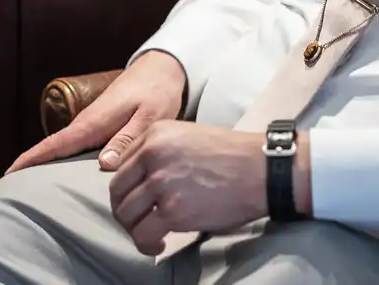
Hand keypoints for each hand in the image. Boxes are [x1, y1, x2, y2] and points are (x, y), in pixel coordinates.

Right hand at [6, 50, 188, 174]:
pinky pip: (74, 146)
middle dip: (30, 166)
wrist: (161, 69)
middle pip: (52, 149)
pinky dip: (61, 158)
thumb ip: (128, 139)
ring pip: (62, 148)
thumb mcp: (150, 117)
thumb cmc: (157, 93)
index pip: (56, 144)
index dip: (32, 159)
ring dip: (44, 163)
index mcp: (93, 123)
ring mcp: (91, 124)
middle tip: (10, 191)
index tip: (9, 173)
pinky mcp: (99, 126)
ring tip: (26, 187)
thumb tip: (103, 164)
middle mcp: (86, 124)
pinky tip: (59, 173)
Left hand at [108, 121, 290, 254]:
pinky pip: (143, 233)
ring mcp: (162, 182)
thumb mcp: (188, 136)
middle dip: (124, 211)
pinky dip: (146, 244)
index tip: (136, 200)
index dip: (126, 188)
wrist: (261, 169)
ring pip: (126, 214)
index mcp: (155, 133)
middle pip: (117, 190)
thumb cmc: (231, 155)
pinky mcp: (173, 210)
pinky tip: (157, 244)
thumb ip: (160, 150)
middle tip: (138, 222)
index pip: (120, 165)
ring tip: (149, 236)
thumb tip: (140, 179)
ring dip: (134, 229)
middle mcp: (153, 154)